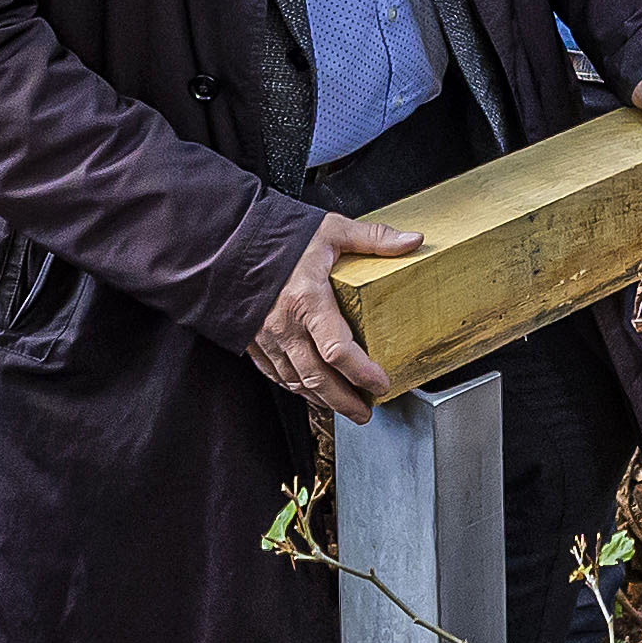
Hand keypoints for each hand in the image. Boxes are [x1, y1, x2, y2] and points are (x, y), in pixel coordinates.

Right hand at [246, 206, 424, 420]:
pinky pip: (275, 374)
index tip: (381, 384)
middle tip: (365, 412)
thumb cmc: (281, 235)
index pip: (338, 350)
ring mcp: (265, 336)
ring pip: (295, 381)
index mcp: (307, 299)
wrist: (229, 240)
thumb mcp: (332, 230)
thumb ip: (373, 239)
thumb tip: (413, 241)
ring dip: (322, 399)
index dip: (361, 373)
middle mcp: (284, 324)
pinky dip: (296, 387)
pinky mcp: (251, 340)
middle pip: (317, 377)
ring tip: (345, 407)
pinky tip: (311, 391)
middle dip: (344, 400)